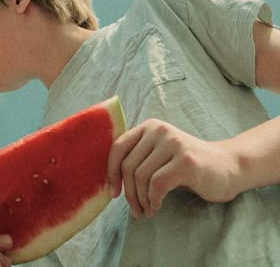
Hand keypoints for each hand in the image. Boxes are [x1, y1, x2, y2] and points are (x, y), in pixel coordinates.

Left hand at [108, 119, 238, 218]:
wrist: (227, 167)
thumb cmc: (189, 166)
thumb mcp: (161, 155)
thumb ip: (141, 158)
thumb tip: (112, 181)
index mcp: (150, 127)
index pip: (118, 147)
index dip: (111, 172)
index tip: (113, 192)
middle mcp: (159, 130)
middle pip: (129, 166)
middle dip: (129, 193)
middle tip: (135, 211)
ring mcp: (173, 144)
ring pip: (142, 177)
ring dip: (141, 200)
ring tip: (148, 210)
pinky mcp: (186, 161)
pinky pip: (158, 185)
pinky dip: (153, 200)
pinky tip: (157, 207)